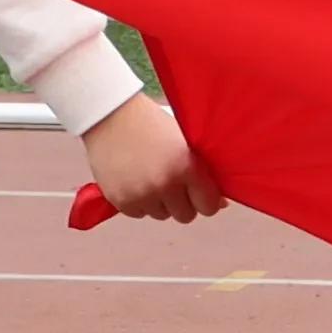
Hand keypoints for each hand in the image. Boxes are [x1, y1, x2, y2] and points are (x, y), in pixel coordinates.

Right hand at [76, 91, 225, 222]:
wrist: (110, 116)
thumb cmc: (151, 123)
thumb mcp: (183, 140)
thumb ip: (202, 170)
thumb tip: (221, 202)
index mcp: (186, 166)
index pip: (209, 207)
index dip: (206, 200)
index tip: (200, 193)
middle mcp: (164, 184)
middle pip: (185, 216)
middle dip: (183, 203)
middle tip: (174, 184)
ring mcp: (141, 194)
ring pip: (161, 215)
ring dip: (160, 203)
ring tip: (151, 177)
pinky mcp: (120, 200)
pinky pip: (138, 214)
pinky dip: (139, 203)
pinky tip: (135, 180)